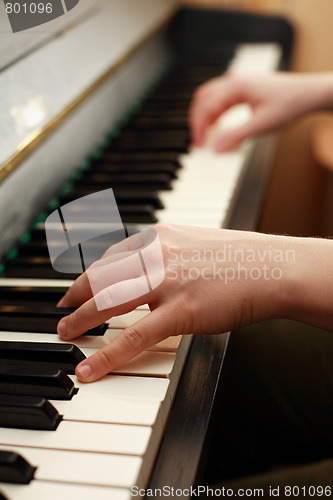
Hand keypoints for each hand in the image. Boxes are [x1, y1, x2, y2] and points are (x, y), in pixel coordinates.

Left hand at [57, 224, 294, 381]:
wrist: (272, 266)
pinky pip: (135, 336)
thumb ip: (168, 254)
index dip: (90, 273)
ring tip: (65, 334)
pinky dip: (108, 354)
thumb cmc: (240, 257)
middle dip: (76, 295)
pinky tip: (90, 368)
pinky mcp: (181, 310)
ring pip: (109, 301)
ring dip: (82, 319)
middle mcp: (157, 254)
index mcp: (160, 237)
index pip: (111, 254)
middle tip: (62, 310)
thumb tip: (150, 271)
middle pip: (102, 275)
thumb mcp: (195, 243)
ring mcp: (168, 282)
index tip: (79, 285)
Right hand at [189, 72, 332, 150]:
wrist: (308, 94)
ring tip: (204, 134)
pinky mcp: (243, 87)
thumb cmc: (289, 104)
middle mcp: (234, 81)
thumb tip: (217, 148)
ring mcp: (238, 82)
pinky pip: (220, 97)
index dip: (199, 128)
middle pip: (203, 98)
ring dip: (204, 115)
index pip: (206, 107)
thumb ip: (236, 137)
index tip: (198, 144)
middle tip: (197, 141)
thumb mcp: (261, 125)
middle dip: (197, 120)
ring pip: (209, 96)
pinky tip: (216, 124)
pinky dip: (214, 111)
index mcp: (235, 87)